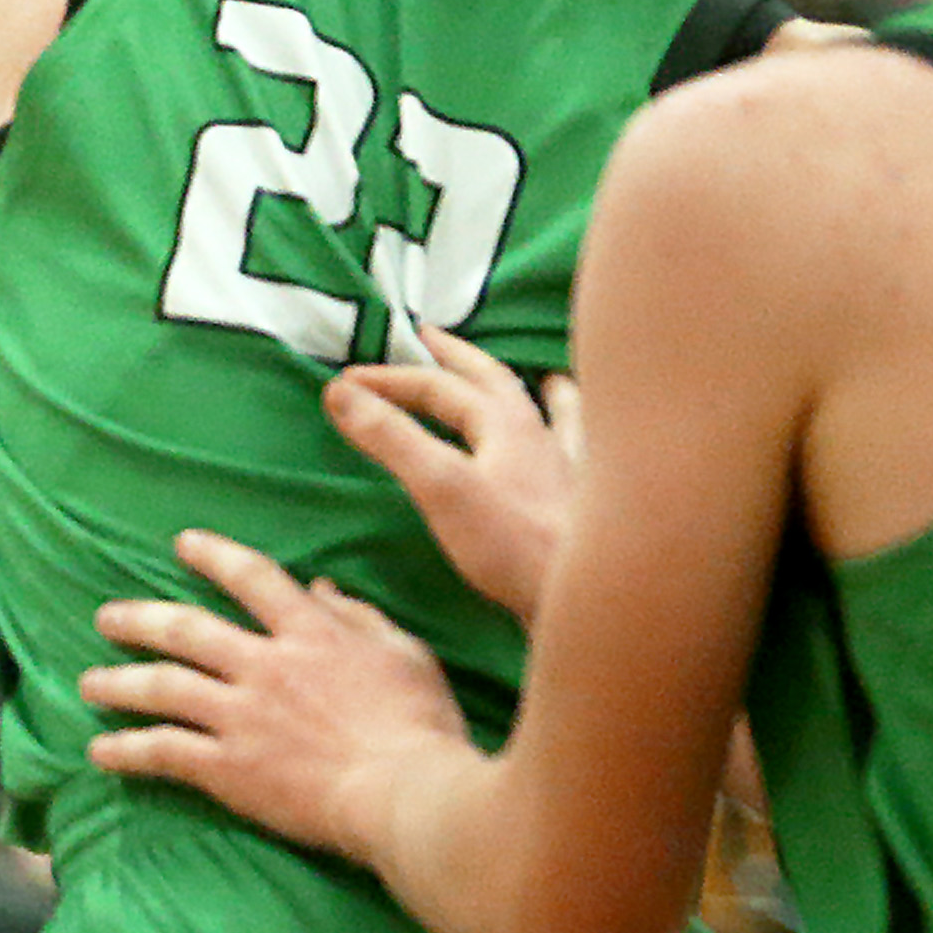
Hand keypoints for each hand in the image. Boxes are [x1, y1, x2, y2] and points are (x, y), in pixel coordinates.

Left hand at [79, 529, 464, 864]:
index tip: (183, 544)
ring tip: (88, 683)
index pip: (252, 577)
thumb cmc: (421, 727)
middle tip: (106, 617)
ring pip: (162, 687)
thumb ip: (360, 618)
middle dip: (140, 619)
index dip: (213, 556)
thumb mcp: (406, 654)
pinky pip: (164, 752)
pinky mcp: (229, 768)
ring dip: (119, 682)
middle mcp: (264, 665)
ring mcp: (241, 716)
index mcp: (310, 632)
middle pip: (186, 630)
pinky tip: (100, 751)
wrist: (407, 796)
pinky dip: (127, 749)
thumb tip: (323, 589)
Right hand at [323, 326, 576, 621]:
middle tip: (427, 335)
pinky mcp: (584, 504)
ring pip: (549, 411)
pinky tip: (584, 443)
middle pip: (492, 382)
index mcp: (504, 422)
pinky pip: (584, 452)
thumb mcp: (439, 485)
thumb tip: (340, 391)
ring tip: (540, 377)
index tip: (344, 383)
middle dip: (455, 357)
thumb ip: (390, 437)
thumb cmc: (515, 544)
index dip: (389, 380)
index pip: (437, 385)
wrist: (593, 597)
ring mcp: (568, 467)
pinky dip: (579, 435)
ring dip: (530, 390)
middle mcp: (540, 434)